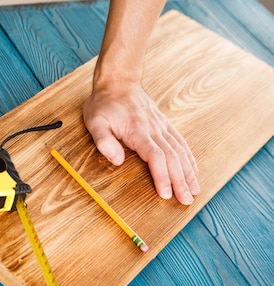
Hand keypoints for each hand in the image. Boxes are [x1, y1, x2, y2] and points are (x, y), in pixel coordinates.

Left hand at [83, 82, 199, 204]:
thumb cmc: (104, 104)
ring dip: (188, 172)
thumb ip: (104, 142)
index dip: (162, 176)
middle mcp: (154, 129)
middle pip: (172, 158)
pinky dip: (189, 158)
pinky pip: (181, 142)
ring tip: (194, 190)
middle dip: (180, 181)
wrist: (118, 82)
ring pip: (180, 151)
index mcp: (138, 131)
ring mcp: (161, 126)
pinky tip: (194, 170)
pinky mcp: (164, 125)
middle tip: (186, 200)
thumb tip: (118, 161)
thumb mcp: (95, 122)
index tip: (166, 194)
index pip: (155, 157)